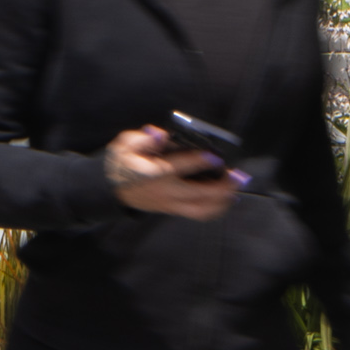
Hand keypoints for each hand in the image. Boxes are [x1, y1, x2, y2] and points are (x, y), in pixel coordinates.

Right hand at [107, 125, 238, 221]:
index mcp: (154, 173)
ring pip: (201, 209)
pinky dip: (215, 208)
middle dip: (221, 186)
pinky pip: (198, 213)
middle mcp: (165, 191)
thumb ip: (145, 139)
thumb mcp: (127, 144)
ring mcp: (170, 204)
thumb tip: (162, 136)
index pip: (179, 167)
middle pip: (198, 193)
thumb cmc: (121, 163)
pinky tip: (227, 199)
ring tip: (236, 188)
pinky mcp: (173, 209)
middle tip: (238, 176)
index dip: (198, 161)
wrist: (110, 189)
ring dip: (222, 200)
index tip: (214, 155)